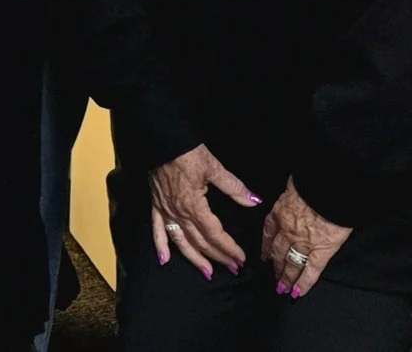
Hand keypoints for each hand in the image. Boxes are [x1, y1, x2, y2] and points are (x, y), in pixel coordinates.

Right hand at [148, 144, 258, 276]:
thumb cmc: (187, 152)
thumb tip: (254, 201)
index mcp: (194, 206)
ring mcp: (165, 210)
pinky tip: (165, 260)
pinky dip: (160, 246)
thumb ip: (234, 187)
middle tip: (232, 268)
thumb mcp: (213, 167)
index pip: (214, 234)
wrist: (160, 139)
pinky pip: (157, 229)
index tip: (241, 258)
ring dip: (194, 259)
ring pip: (180, 241)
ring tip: (207, 272)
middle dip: (218, 256)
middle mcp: (179, 213)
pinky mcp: (156, 205)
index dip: (229, 248)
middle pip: (200, 241)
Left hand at [262, 181, 350, 297]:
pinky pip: (311, 270)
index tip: (264, 255)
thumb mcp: (295, 183)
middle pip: (278, 250)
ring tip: (282, 288)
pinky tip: (298, 292)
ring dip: (285, 277)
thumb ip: (292, 193)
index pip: (269, 231)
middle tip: (272, 277)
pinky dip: (304, 283)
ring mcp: (303, 242)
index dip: (266, 245)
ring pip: (291, 263)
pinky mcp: (322, 250)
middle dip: (275, 265)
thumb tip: (293, 190)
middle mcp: (288, 229)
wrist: (330, 187)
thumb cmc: (313, 180)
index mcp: (280, 211)